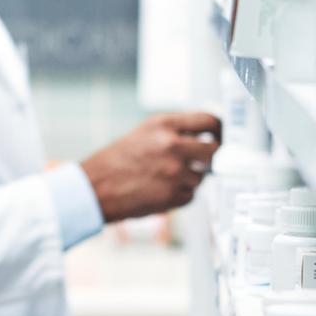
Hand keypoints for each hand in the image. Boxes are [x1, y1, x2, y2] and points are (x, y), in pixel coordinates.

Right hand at [80, 113, 221, 222]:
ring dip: (190, 179)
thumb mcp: (143, 134)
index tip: (221, 136)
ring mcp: (175, 171)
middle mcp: (172, 145)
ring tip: (165, 178)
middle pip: (214, 151)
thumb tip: (203, 137)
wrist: (94, 188)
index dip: (219, 129)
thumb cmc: (114, 162)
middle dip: (211, 158)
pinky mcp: (173, 195)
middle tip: (204, 162)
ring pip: (201, 176)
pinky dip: (180, 195)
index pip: (208, 121)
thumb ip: (173, 132)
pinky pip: (191, 194)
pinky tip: (160, 190)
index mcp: (164, 125)